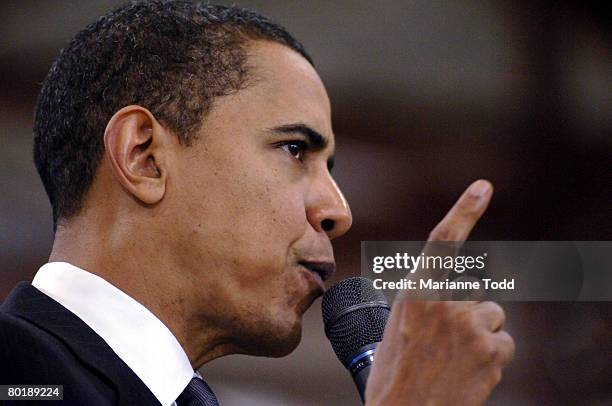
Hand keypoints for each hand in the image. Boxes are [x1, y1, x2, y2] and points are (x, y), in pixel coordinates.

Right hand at [365, 180, 514, 404]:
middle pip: (476, 290)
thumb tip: (461, 292)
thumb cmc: (396, 371)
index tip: (483, 187)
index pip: (443, 241)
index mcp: (416, 290)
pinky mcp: (492, 349)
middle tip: (444, 339)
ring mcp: (471, 324)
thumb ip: (428, 300)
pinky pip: (504, 341)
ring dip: (480, 332)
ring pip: (492, 315)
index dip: (464, 211)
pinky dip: (492, 354)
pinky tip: (469, 370)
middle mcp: (445, 301)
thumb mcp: (400, 325)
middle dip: (467, 309)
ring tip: (455, 357)